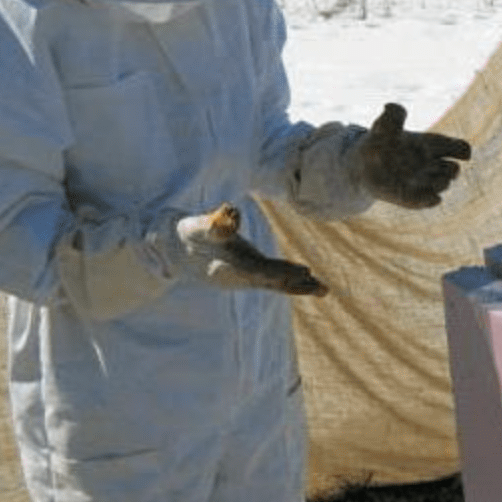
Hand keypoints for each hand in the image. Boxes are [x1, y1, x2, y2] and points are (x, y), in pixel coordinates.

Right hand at [175, 204, 327, 296]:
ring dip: (299, 287)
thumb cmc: (188, 235)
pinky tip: (312, 280)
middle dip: (294, 283)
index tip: (297, 273)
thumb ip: (213, 222)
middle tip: (320, 287)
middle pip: (269, 282)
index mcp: (224, 268)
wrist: (176, 252)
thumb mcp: (196, 226)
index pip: (255, 272)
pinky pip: (274, 281)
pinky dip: (293, 282)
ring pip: (274, 285)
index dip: (276, 273)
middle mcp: (237, 278)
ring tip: (324, 290)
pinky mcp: (250, 273)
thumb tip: (230, 211)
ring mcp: (245, 278)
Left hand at [355, 103, 470, 208]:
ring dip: (440, 183)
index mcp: (432, 146)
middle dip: (452, 170)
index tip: (465, 154)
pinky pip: (427, 201)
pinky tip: (432, 198)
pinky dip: (430, 199)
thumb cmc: (378, 143)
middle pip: (452, 169)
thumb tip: (391, 107)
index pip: (458, 148)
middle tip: (450, 168)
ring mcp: (423, 183)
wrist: (362, 166)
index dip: (462, 149)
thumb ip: (391, 115)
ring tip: (435, 181)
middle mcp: (431, 165)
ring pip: (441, 185)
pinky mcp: (413, 198)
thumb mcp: (384, 125)